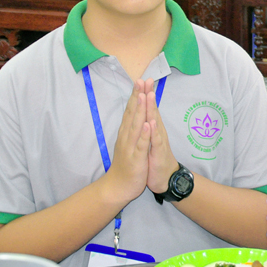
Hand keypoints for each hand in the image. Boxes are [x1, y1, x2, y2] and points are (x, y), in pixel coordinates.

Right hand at [105, 80, 151, 203]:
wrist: (118, 186)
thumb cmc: (126, 163)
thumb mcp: (129, 142)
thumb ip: (131, 128)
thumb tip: (133, 113)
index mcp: (127, 132)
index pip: (131, 110)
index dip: (136, 95)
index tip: (141, 79)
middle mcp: (127, 136)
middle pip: (132, 113)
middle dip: (138, 96)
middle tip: (142, 80)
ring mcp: (130, 146)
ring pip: (136, 126)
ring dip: (139, 111)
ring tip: (143, 96)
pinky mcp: (136, 158)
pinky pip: (141, 145)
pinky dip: (144, 134)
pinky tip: (148, 124)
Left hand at [145, 79, 179, 193]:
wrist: (165, 178)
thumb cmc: (155, 158)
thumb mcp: (149, 140)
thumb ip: (147, 126)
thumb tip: (144, 113)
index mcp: (152, 128)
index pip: (148, 108)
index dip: (144, 94)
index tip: (141, 79)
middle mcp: (157, 131)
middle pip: (152, 110)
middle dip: (148, 95)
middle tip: (147, 79)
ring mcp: (158, 140)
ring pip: (155, 122)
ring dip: (152, 108)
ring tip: (149, 95)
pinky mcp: (159, 152)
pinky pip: (156, 140)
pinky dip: (154, 131)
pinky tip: (152, 123)